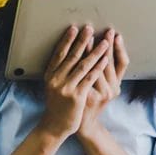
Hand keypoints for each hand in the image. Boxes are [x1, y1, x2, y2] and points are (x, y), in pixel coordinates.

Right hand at [36, 25, 110, 141]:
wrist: (56, 126)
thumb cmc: (57, 105)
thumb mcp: (53, 87)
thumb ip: (59, 73)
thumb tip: (67, 54)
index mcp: (50, 75)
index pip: (59, 54)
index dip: (67, 40)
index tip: (74, 29)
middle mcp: (56, 80)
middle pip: (72, 56)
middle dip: (82, 41)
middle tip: (90, 28)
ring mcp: (66, 88)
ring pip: (83, 65)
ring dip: (95, 51)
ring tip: (105, 41)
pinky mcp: (77, 96)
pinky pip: (90, 78)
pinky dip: (98, 67)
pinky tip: (105, 59)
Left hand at [77, 30, 128, 141]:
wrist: (82, 125)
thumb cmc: (91, 103)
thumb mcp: (103, 89)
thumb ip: (106, 73)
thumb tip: (104, 50)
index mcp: (117, 86)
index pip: (122, 63)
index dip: (120, 48)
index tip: (116, 35)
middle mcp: (111, 90)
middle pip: (109, 62)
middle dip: (106, 44)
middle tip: (105, 30)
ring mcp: (98, 94)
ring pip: (96, 68)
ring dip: (91, 51)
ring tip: (89, 37)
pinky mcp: (86, 96)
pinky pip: (83, 76)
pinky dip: (81, 63)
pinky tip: (76, 52)